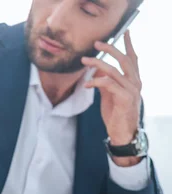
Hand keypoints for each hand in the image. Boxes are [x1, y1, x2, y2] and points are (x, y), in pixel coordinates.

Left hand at [82, 31, 141, 166]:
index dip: (128, 45)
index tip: (124, 32)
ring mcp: (131, 91)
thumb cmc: (116, 114)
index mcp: (133, 80)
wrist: (122, 133)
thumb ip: (106, 81)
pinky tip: (86, 83)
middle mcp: (135, 83)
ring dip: (98, 64)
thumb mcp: (109, 94)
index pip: (133, 59)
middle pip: (125, 60)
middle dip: (111, 49)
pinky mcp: (124, 99)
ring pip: (115, 71)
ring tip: (84, 60)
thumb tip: (97, 69)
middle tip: (97, 43)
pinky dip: (97, 81)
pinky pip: (109, 85)